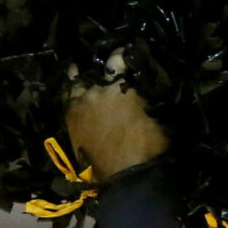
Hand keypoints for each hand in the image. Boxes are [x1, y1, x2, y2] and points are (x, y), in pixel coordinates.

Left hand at [65, 58, 167, 177]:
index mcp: (125, 87)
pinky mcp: (71, 116)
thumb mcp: (160, 121)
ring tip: (80, 69)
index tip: (125, 51)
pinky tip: (71, 81)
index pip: (120, 60)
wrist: (126, 176)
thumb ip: (150, 101)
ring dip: (82, 75)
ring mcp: (83, 102)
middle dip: (105, 67)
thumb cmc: (150, 151)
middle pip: (100, 70)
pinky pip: (67, 95)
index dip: (122, 54)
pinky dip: (70, 87)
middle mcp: (101, 89)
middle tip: (108, 67)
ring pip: (79, 80)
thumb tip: (150, 92)